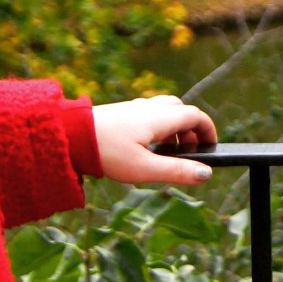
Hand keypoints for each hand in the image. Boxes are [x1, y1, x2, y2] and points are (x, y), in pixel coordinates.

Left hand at [93, 94, 218, 185]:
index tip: (211, 147)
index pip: (196, 116)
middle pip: (181, 111)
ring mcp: (135, 108)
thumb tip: (206, 173)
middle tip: (188, 154)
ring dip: (173, 130)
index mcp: (161, 117)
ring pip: (164, 111)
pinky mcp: (122, 113)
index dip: (208, 130)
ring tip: (166, 154)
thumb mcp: (145, 168)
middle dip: (190, 131)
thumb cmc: (108, 153)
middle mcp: (150, 107)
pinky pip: (149, 114)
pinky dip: (157, 128)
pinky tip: (145, 148)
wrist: (70, 136)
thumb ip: (177, 171)